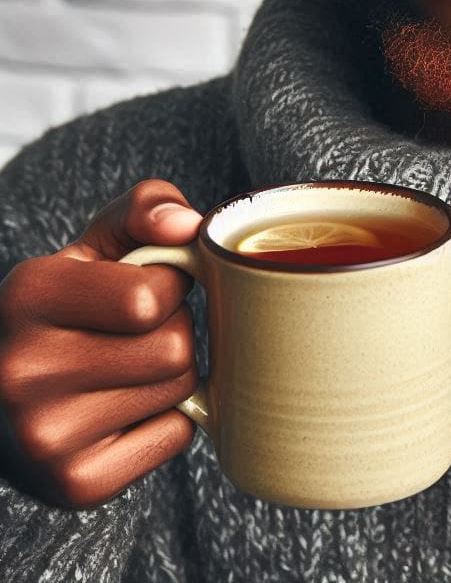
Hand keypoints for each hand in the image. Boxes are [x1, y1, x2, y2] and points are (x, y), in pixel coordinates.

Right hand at [0, 180, 202, 507]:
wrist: (3, 398)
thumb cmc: (69, 307)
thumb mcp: (95, 245)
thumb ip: (146, 208)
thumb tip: (189, 226)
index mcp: (28, 294)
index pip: (154, 296)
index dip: (167, 286)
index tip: (143, 289)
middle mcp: (23, 369)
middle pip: (175, 347)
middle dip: (172, 331)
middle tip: (132, 335)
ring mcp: (44, 436)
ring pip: (180, 389)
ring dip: (171, 375)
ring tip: (124, 369)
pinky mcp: (75, 484)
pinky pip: (176, 436)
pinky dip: (164, 420)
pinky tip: (122, 410)